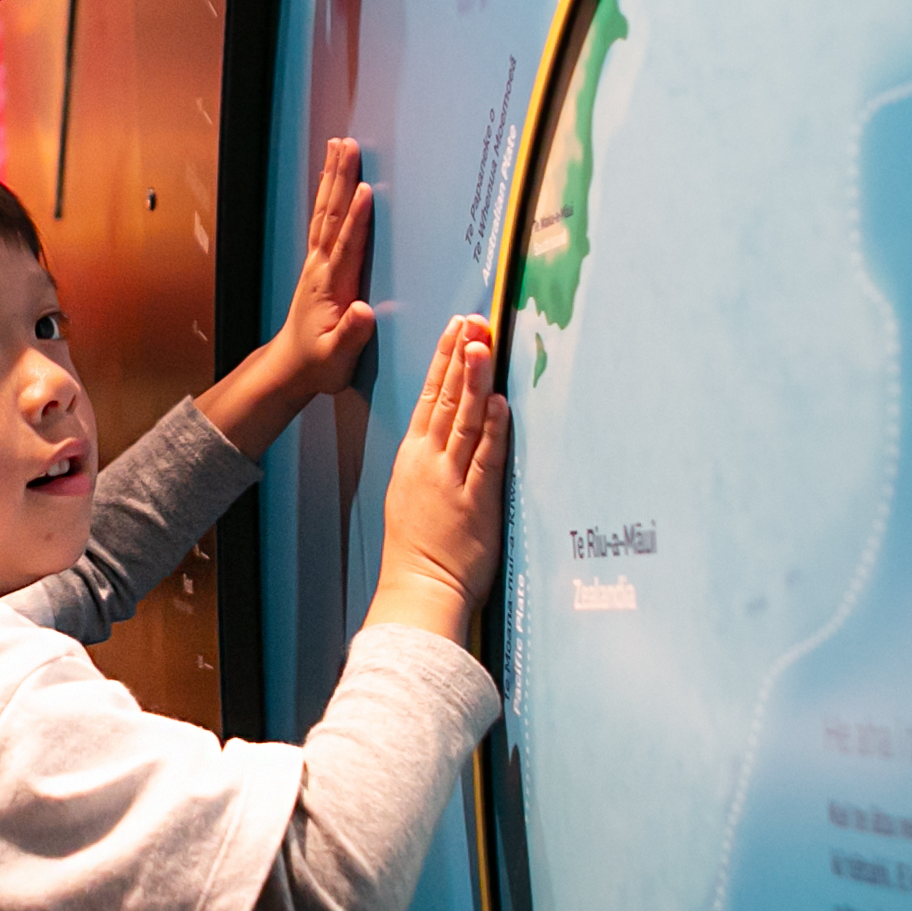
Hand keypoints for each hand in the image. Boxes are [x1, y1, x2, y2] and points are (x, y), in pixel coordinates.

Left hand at [198, 136, 376, 454]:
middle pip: (332, 216)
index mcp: (331, 287)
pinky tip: (334, 178)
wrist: (290, 366)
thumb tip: (364, 311)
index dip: (357, 219)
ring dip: (333, 177)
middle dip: (341, 179)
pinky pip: (324, 220)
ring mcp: (318, 263)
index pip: (347, 246)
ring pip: (326, 212)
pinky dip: (330, 194)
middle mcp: (322, 267)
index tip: (366, 190)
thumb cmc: (317, 364)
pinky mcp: (319, 264)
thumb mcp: (337, 359)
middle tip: (348, 145)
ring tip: (340, 145)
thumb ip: (351, 336)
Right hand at [366, 316, 506, 639]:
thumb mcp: (412, 495)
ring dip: (474, 380)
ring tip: (482, 345)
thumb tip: (448, 435)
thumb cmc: (417, 550)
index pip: (429, 397)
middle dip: (460, 356)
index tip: (456, 329)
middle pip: (446, 398)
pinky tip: (500, 402)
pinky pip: (485, 458)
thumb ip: (430, 462)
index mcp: (413, 458)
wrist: (418, 589)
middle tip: (473, 321)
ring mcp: (451, 480)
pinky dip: (493, 429)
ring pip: (464, 420)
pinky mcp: (475, 501)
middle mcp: (428, 461)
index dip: (443, 360)